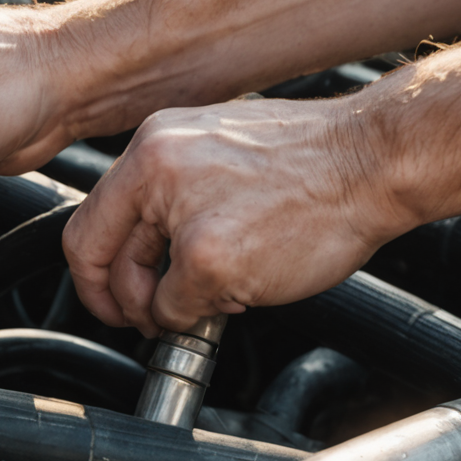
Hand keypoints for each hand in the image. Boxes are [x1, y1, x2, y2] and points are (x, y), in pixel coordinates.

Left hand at [64, 98, 409, 336]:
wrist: (370, 158)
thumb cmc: (313, 156)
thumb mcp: (219, 146)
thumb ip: (172, 186)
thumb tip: (143, 239)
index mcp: (154, 144)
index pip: (89, 219)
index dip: (94, 270)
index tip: (108, 292)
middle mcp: (155, 171)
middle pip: (99, 257)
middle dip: (121, 300)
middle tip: (148, 314)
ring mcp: (181, 217)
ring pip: (138, 290)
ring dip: (164, 310)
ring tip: (207, 298)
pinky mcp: (209, 257)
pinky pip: (179, 310)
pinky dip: (203, 316)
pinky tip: (239, 292)